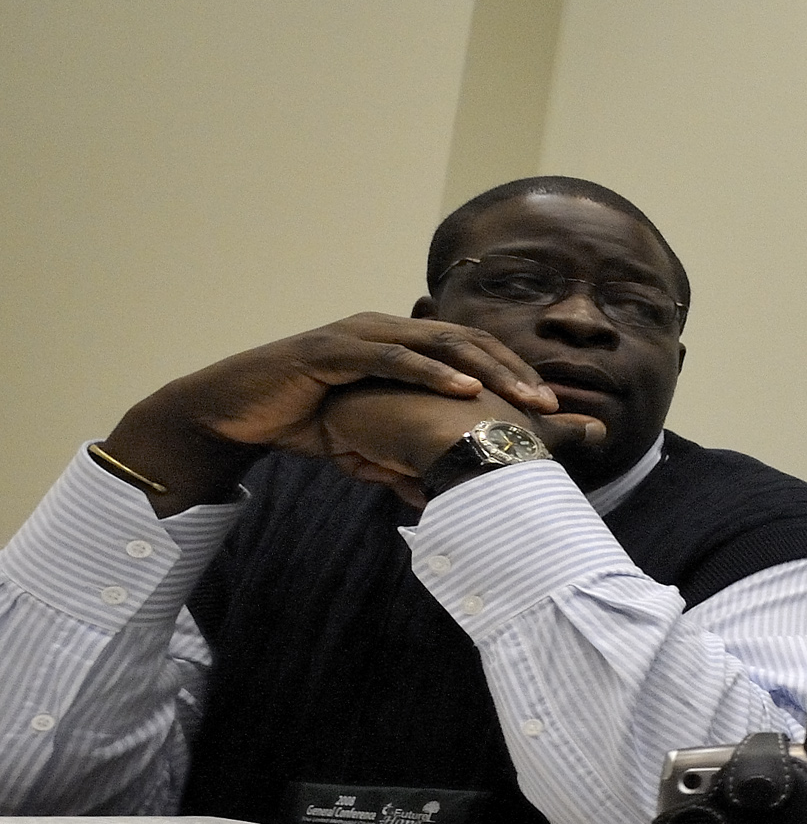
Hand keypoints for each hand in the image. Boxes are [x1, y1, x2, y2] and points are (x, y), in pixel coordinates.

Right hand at [101, 314, 558, 513]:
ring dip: (487, 371)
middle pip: (467, 342)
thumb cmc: (305, 421)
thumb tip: (439, 492)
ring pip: (438, 344)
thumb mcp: (368, 438)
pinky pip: (390, 359)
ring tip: (524, 398)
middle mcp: (385, 331)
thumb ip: (404, 456)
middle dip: (514, 372)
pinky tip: (463, 390)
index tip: (553, 409)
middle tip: (553, 406)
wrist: (235, 414)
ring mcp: (358, 336)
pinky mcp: (329, 350)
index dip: (514, 374)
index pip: (471, 352)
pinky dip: (430, 373)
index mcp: (401, 345)